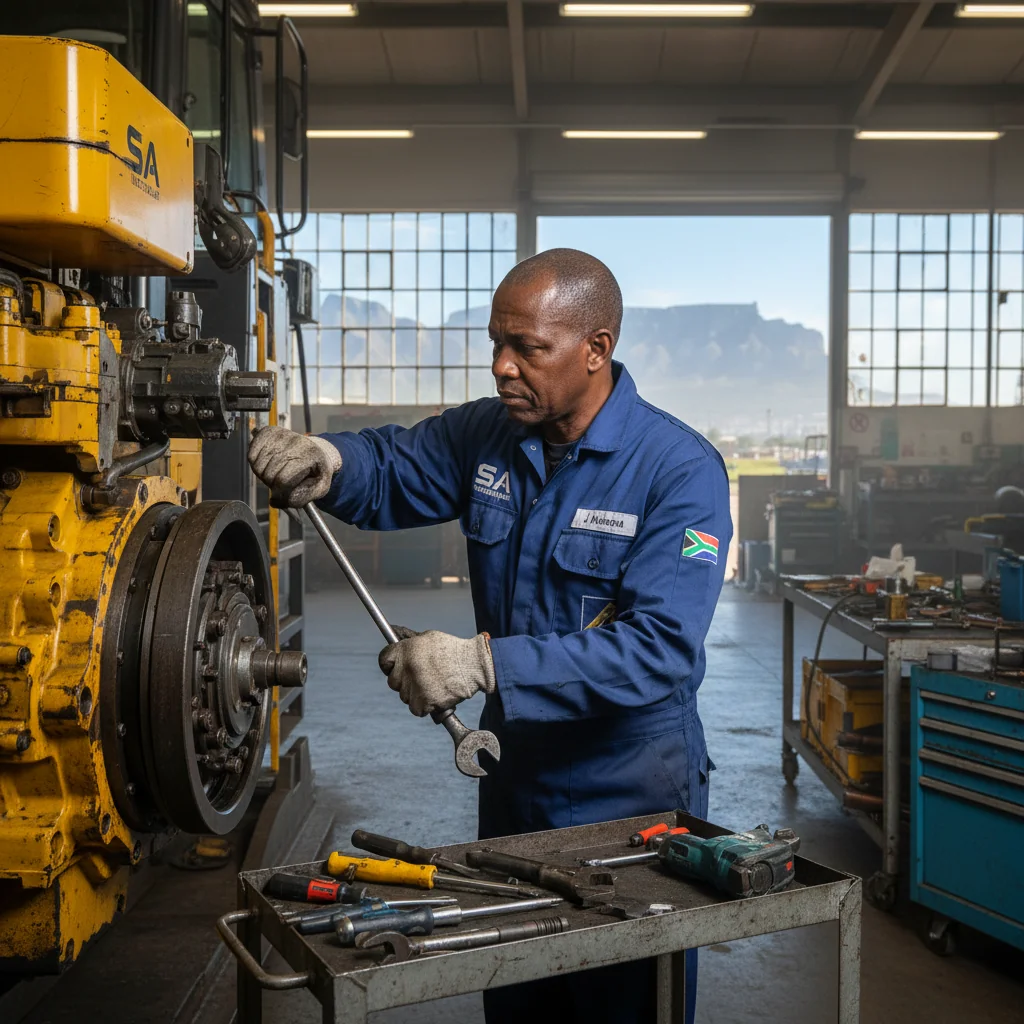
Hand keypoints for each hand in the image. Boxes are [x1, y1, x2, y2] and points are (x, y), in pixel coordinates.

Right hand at [248, 426, 340, 506]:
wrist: (316, 450)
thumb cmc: (316, 471)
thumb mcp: (320, 487)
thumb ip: (301, 499)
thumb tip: (274, 502)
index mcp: (311, 455)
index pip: (283, 479)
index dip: (280, 493)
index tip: (283, 495)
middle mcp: (295, 441)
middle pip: (269, 473)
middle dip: (272, 484)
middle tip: (281, 482)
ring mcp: (281, 435)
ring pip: (258, 465)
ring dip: (263, 475)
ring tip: (275, 473)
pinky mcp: (268, 431)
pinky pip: (251, 454)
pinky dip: (255, 464)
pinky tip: (268, 464)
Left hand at [378, 630, 495, 716]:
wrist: (472, 665)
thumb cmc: (453, 650)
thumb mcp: (428, 638)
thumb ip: (410, 643)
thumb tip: (397, 641)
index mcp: (405, 650)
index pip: (384, 660)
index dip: (389, 665)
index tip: (395, 669)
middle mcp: (406, 668)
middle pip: (393, 682)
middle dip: (405, 681)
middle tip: (420, 679)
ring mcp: (413, 686)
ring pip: (405, 696)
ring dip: (415, 694)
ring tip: (433, 686)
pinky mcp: (423, 701)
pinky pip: (416, 709)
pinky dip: (424, 707)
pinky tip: (435, 696)